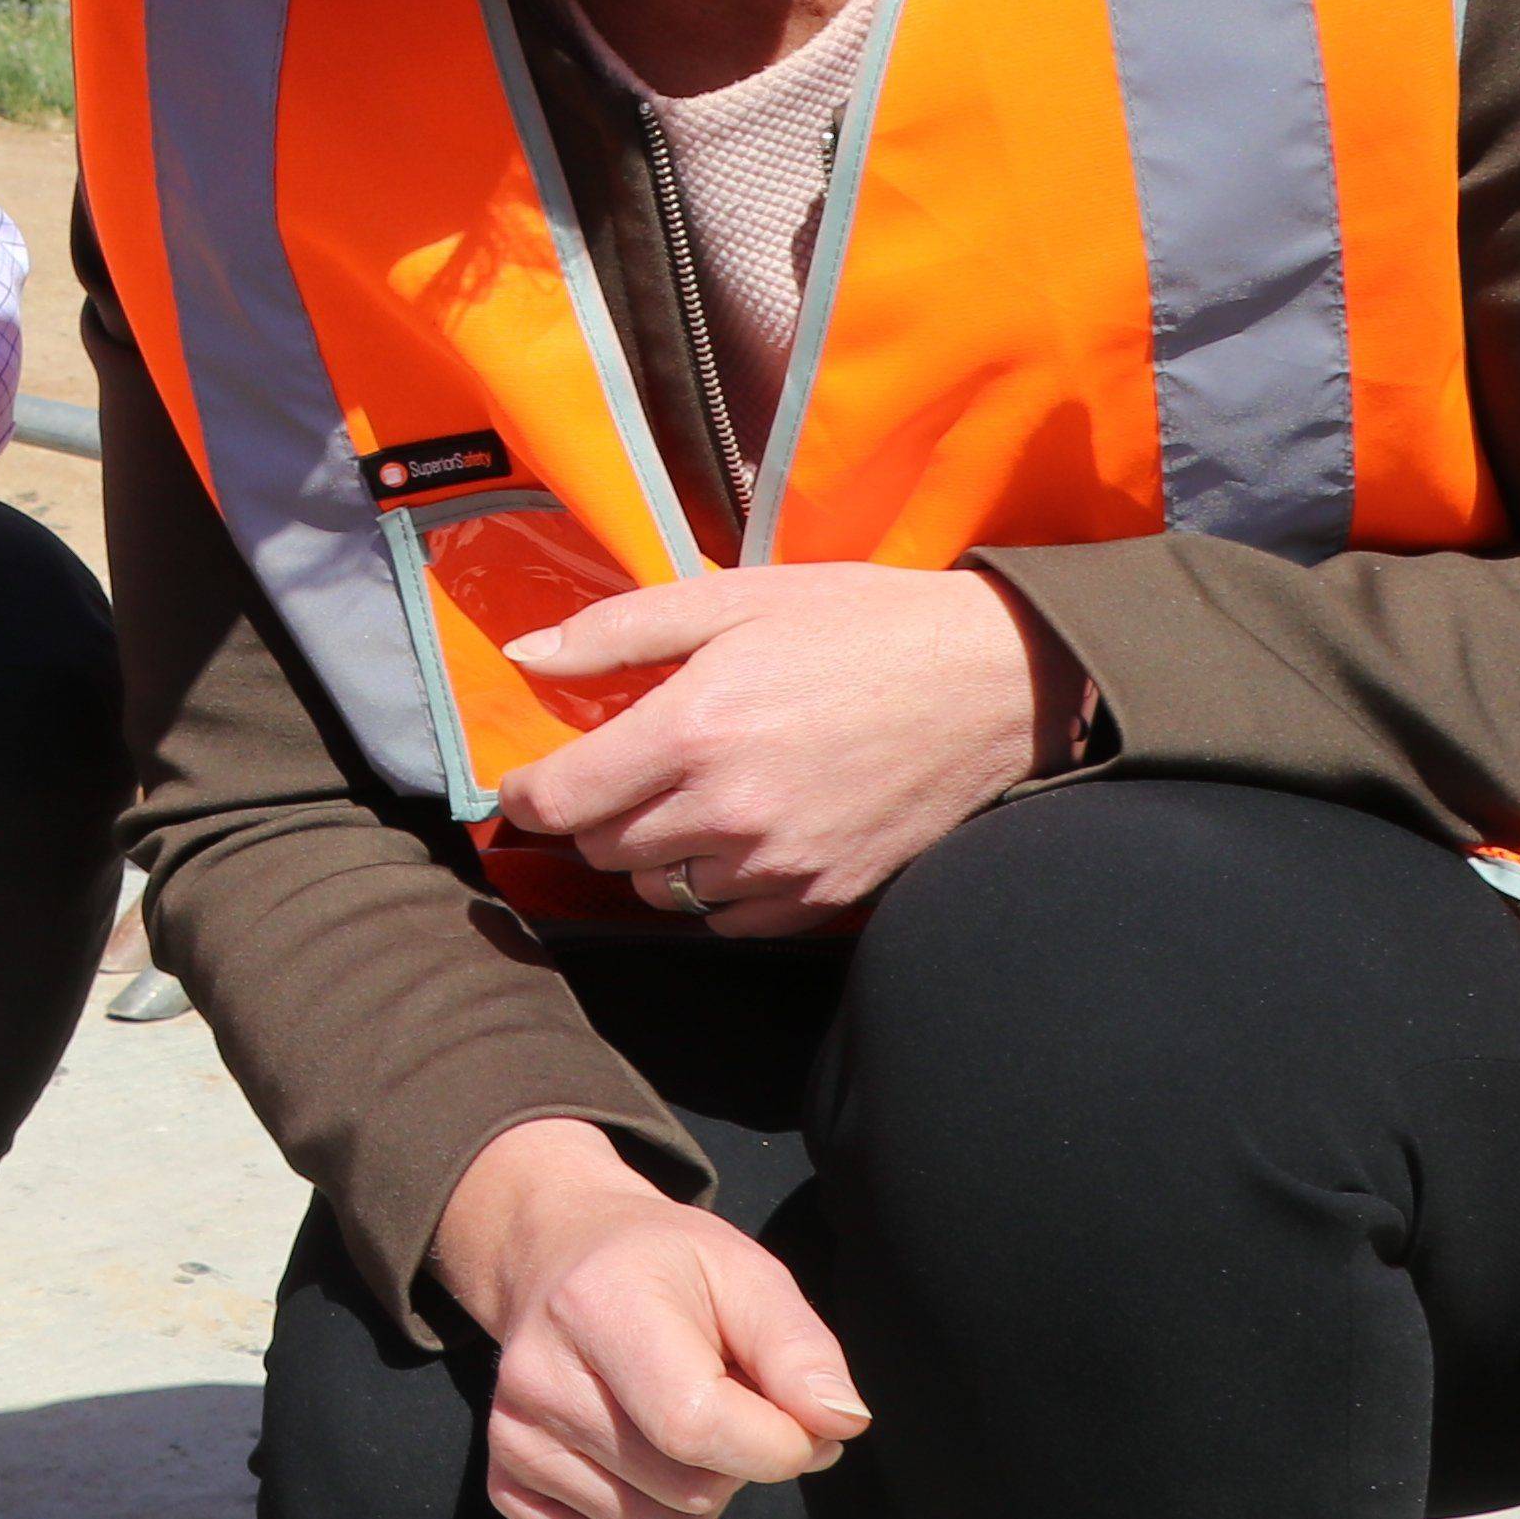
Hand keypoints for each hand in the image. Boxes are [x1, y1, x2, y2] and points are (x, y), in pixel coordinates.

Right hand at [425, 1116, 869, 1518]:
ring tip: (684, 1426)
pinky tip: (649, 1462)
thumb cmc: (666, 1269)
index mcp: (597, 1307)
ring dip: (702, 1498)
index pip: (695, 1427)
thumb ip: (800, 1350)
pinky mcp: (507, 1485)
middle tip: (729, 1403)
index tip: (798, 1422)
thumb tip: (839, 1426)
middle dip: (741, 1465)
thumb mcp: (746, 1274)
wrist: (559, 1258)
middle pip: (686, 1491)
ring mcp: (515, 1438)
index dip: (775, 1445)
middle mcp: (539, 1379)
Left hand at [478, 563, 1078, 934]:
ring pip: (660, 890)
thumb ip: (618, 631)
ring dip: (653, 852)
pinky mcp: (823, 897)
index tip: (529, 782)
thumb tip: (525, 657)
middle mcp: (728, 811)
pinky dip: (714, 888)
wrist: (993, 682)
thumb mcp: (733, 597)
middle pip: (603, 850)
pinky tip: (739, 835)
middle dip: (595, 813)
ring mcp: (779, 864)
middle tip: (623, 772)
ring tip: (686, 799)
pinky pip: (726, 920)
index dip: (526, 794)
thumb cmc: (861, 626)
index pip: (560, 800)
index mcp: (693, 730)